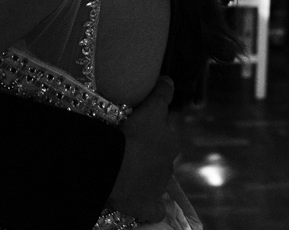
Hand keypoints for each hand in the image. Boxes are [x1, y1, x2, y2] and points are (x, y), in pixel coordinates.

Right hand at [107, 75, 177, 222]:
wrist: (118, 167)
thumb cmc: (134, 135)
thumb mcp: (150, 109)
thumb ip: (161, 94)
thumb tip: (170, 79)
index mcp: (170, 142)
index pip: (163, 134)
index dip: (151, 130)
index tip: (137, 128)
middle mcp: (168, 166)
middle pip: (159, 157)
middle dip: (148, 154)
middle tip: (127, 147)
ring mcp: (158, 188)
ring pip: (154, 180)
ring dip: (144, 176)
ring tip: (125, 171)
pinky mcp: (147, 206)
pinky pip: (153, 210)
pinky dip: (149, 208)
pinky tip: (141, 204)